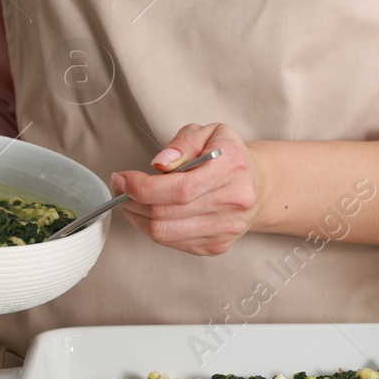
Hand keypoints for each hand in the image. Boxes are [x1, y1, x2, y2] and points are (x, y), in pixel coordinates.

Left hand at [114, 123, 259, 255]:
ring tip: (133, 201)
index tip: (122, 178)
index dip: (142, 187)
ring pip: (165, 233)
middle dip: (133, 201)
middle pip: (167, 213)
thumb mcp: (209, 133)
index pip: (180, 188)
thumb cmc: (228, 156)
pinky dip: (153, 229)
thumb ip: (183, 143)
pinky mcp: (218, 246)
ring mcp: (227, 229)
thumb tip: (160, 163)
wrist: (257, 184)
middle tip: (122, 188)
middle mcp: (233, 202)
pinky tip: (152, 213)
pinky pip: (173, 243)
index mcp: (232, 168)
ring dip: (138, 218)